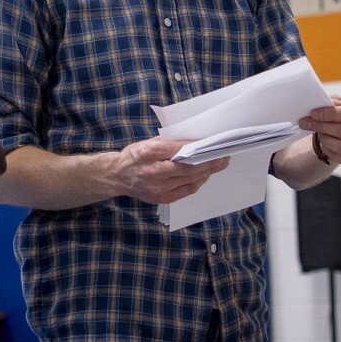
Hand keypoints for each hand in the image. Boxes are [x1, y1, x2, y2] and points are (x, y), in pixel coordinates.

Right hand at [111, 136, 229, 204]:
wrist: (115, 176)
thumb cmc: (133, 156)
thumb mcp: (147, 143)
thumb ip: (168, 143)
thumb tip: (194, 143)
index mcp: (148, 153)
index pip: (179, 150)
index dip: (198, 148)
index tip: (213, 144)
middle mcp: (153, 172)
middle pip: (188, 167)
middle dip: (209, 162)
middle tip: (224, 155)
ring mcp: (158, 188)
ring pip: (190, 180)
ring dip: (207, 172)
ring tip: (219, 164)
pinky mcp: (161, 199)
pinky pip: (186, 191)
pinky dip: (198, 182)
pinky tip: (205, 175)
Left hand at [299, 94, 340, 165]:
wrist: (339, 129)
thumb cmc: (339, 113)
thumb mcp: (337, 103)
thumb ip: (331, 103)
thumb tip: (318, 105)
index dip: (332, 113)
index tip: (314, 113)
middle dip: (322, 126)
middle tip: (305, 123)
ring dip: (325, 139)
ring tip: (317, 132)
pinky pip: (339, 158)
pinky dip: (327, 150)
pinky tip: (323, 143)